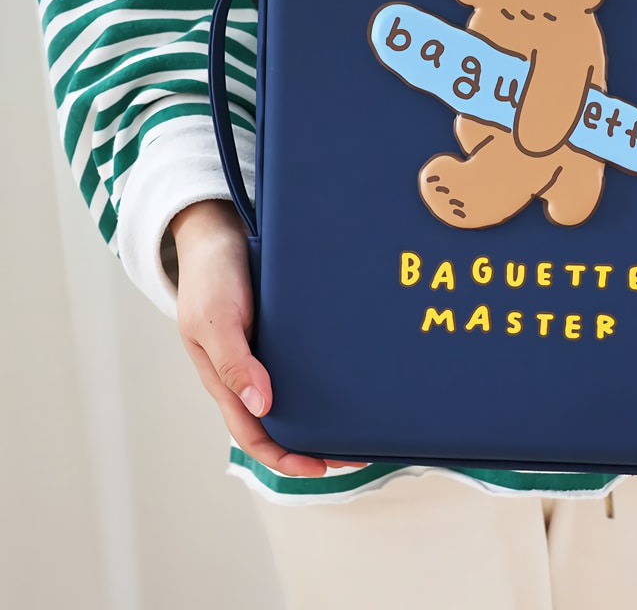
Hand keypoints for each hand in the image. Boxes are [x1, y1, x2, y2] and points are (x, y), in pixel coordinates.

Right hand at [172, 200, 366, 476]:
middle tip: (359, 453)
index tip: (324, 468)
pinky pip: (303, 365)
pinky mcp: (280, 332)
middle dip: (315, 447)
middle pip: (280, 424)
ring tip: (362, 424)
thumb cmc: (210, 277)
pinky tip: (353, 378)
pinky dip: (325, 380)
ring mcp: (263, 353)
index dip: (287, 459)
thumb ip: (233, 363)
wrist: (216, 232)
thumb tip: (262, 407)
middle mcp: (247, 372)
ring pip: (294, 398)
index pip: (255, 435)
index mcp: (225, 380)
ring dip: (323, 416)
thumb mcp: (215, 320)